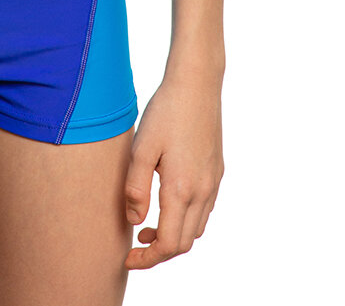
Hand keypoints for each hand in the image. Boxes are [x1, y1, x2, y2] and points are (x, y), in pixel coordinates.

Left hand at [123, 70, 223, 269]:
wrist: (197, 84)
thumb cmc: (165, 112)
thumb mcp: (141, 148)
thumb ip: (136, 189)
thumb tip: (135, 221)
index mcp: (182, 189)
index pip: (168, 245)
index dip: (147, 259)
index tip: (127, 258)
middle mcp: (203, 191)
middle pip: (184, 243)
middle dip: (159, 252)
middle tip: (134, 245)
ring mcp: (213, 182)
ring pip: (196, 228)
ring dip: (173, 236)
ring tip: (147, 225)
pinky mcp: (217, 171)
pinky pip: (204, 209)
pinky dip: (186, 219)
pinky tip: (168, 203)